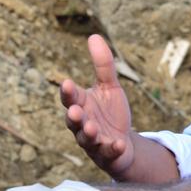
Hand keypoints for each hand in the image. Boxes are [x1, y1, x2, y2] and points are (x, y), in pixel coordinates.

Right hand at [60, 34, 135, 179]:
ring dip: (89, 133)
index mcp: (81, 105)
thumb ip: (102, 65)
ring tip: (92, 127)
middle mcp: (83, 124)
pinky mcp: (107, 155)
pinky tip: (118, 144)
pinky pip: (108, 153)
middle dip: (74, 116)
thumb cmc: (110, 113)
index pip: (71, 98)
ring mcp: (94, 141)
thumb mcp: (110, 86)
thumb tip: (93, 36)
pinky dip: (112, 149)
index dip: (68, 92)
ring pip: (87, 139)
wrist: (123, 143)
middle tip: (75, 111)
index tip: (67, 83)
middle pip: (73, 121)